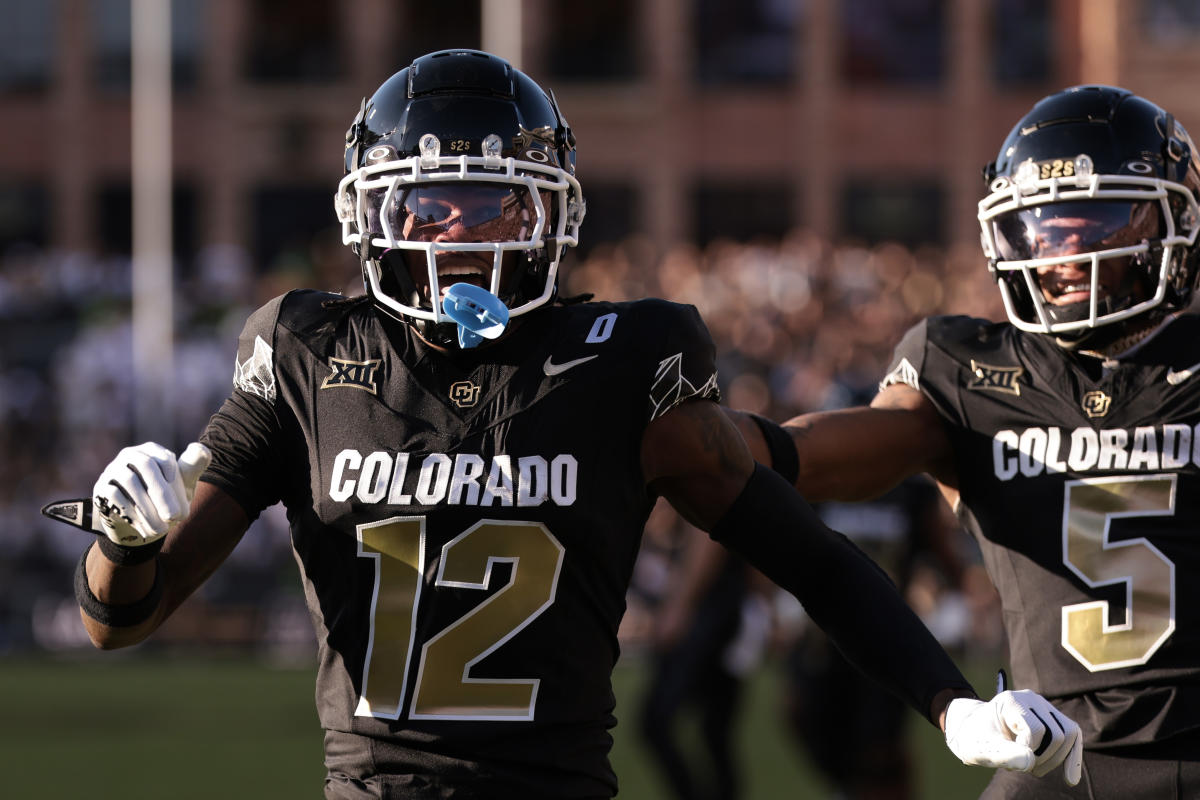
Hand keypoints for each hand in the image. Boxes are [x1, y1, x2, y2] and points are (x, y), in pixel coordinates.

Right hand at [92, 442, 211, 546]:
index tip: (180, 501)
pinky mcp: (101, 487)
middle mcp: (131, 455)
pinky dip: (131, 513)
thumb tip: (202, 449)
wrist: (140, 522)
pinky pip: (114, 496)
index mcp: (153, 451)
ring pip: (129, 481)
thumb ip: (193, 467)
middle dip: (161, 493)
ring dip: (147, 508)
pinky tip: (144, 529)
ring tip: (161, 530)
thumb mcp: (182, 485)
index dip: (174, 478)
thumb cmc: (166, 498)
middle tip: (174, 517)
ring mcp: (113, 470)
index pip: (163, 458)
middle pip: (145, 465)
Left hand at [944, 690, 1082, 785]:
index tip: (1010, 757)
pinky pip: (1073, 736)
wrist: (974, 730)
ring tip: (1034, 768)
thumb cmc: (976, 740)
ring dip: (1056, 759)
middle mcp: (1031, 698)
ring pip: (1070, 735)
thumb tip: (1030, 761)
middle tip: (1023, 767)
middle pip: (1057, 735)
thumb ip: (1003, 755)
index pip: (1035, 731)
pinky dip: (1072, 758)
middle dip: (1044, 759)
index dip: (1028, 752)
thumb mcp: (982, 750)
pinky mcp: (1052, 717)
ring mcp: (1043, 706)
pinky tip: (1069, 780)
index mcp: (1010, 701)